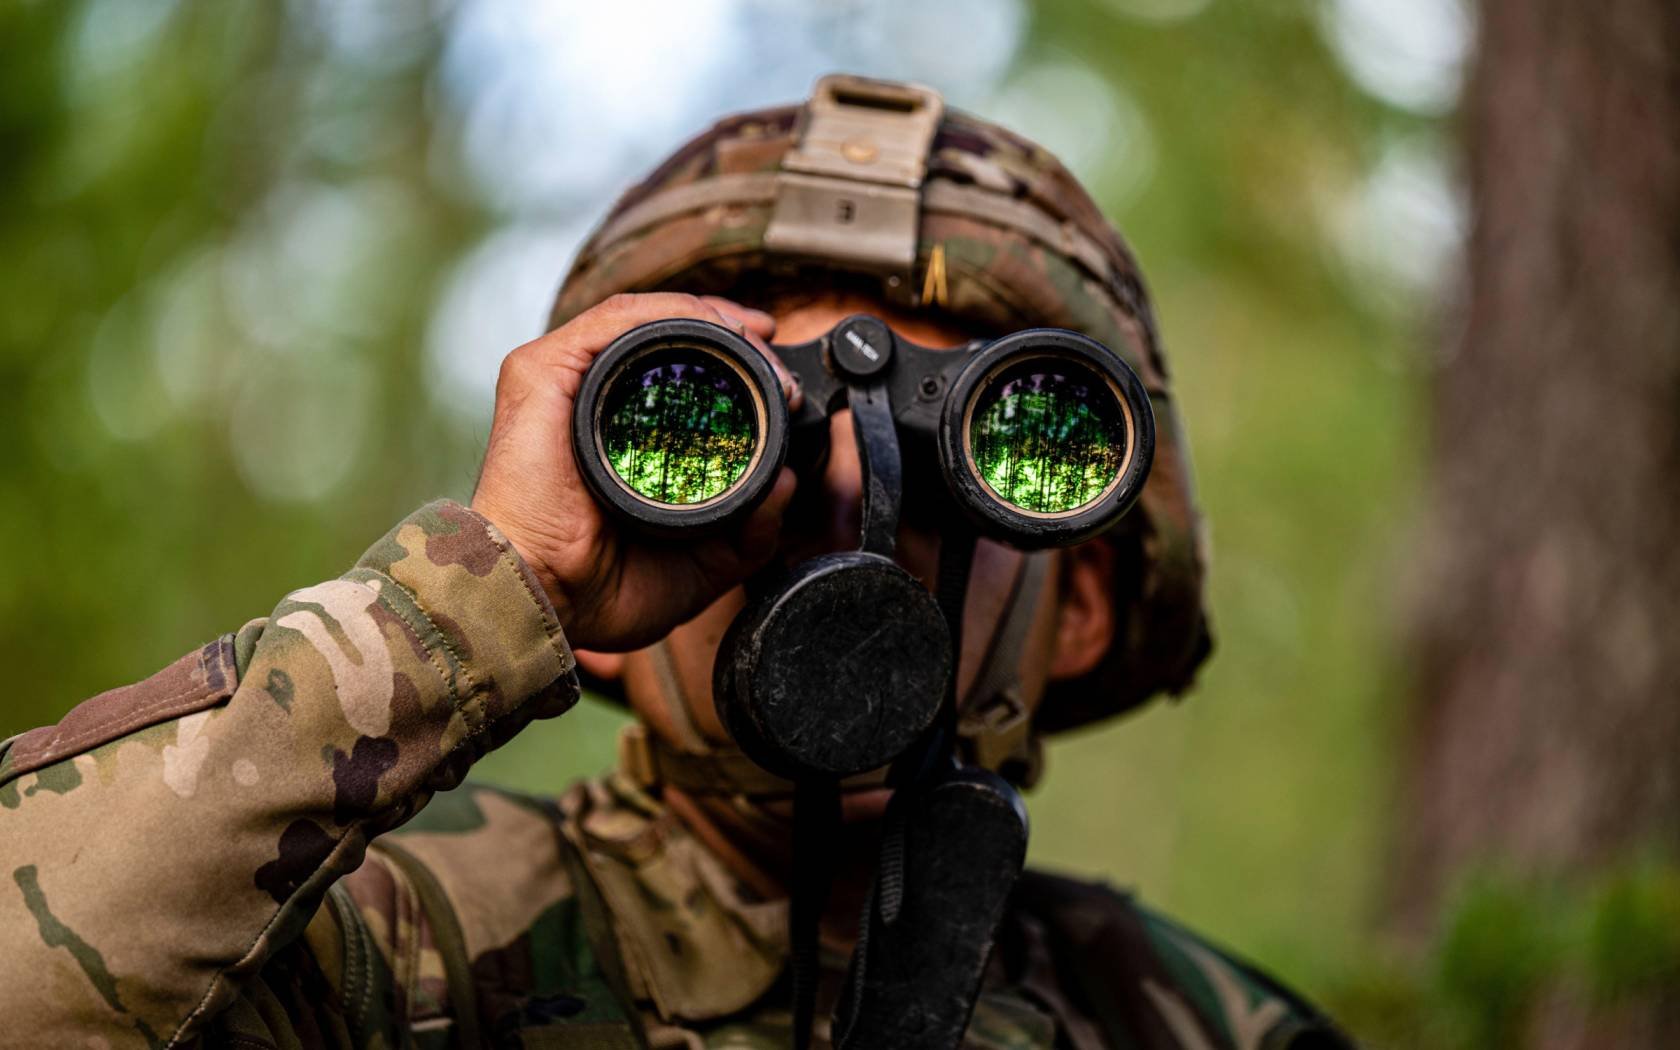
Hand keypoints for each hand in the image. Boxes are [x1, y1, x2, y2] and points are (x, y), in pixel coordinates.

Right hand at [471, 292, 801, 650]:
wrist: (545, 601)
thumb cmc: (597, 591)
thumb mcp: (699, 565)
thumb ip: (747, 532)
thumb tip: (788, 485)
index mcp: (614, 435)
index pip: (674, 371)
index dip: (730, 360)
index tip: (778, 380)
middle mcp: (586, 400)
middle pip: (664, 335)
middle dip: (731, 333)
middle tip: (776, 361)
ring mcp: (562, 381)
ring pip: (644, 319)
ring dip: (711, 319)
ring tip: (756, 343)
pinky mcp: (541, 372)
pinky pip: (614, 321)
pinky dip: (671, 314)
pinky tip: (715, 328)